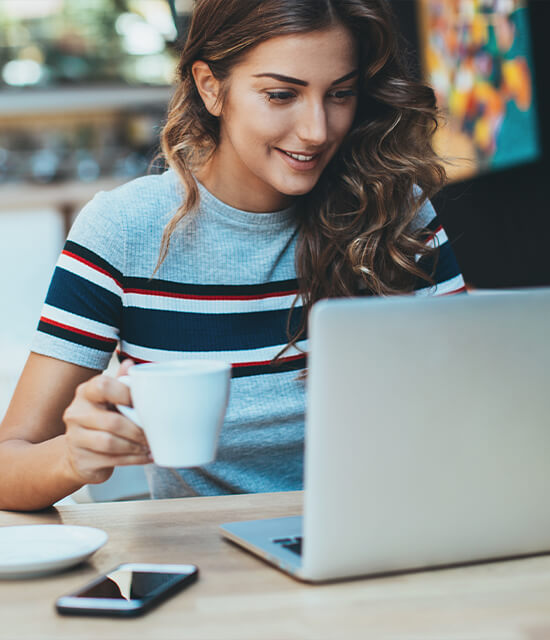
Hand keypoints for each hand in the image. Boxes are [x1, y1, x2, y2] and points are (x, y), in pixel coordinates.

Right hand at [62, 359, 151, 484]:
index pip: (103, 386)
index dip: (126, 394)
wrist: (79, 453)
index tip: (143, 403)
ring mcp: (75, 437)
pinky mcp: (81, 459)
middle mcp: (76, 413)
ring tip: (149, 445)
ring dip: (136, 446)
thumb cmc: (101, 420)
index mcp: (85, 392)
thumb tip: (131, 363)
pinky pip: (112, 460)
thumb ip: (121, 382)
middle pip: (112, 421)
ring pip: (111, 443)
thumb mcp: (110, 399)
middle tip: (153, 432)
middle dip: (138, 429)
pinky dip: (133, 459)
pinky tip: (144, 456)